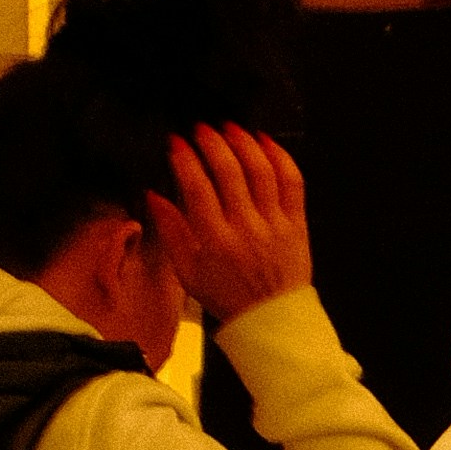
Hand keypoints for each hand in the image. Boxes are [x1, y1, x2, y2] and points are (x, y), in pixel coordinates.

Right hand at [158, 124, 311, 326]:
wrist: (272, 320)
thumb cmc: (228, 297)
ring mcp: (274, 224)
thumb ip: (171, 232)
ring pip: (261, 171)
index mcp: (216, 242)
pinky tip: (265, 141)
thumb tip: (153, 196)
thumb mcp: (188, 272)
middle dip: (212, 143)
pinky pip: (292, 182)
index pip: (197, 189)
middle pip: (230, 173)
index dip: (185, 160)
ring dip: (244, 143)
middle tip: (201, 129)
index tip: (176, 142)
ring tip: (230, 128)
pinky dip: (280, 156)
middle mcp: (246, 229)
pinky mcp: (297, 223)